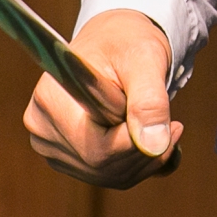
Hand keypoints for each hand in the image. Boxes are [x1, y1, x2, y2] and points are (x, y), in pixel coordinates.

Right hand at [23, 9, 184, 188]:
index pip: (96, 148)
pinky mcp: (68, 157)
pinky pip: (110, 175)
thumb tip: (154, 144)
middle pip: (101, 166)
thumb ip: (149, 101)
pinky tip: (155, 139)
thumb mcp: (145, 60)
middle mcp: (42, 127)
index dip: (138, 144)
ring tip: (165, 125)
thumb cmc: (128, 42)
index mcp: (51, 99)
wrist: (117, 41)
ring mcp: (52, 146)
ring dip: (146, 158)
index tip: (173, 124)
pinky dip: (140, 164)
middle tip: (174, 125)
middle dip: (146, 151)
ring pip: (108, 175)